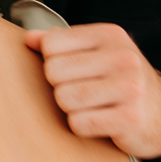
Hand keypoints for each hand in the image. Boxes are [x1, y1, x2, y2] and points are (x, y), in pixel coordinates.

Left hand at [26, 24, 160, 157]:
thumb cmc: (121, 79)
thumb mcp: (94, 51)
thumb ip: (60, 41)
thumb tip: (30, 38)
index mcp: (109, 35)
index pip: (50, 44)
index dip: (52, 60)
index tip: (71, 68)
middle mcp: (123, 58)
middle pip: (53, 71)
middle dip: (60, 85)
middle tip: (82, 89)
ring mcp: (130, 88)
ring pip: (64, 98)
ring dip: (70, 107)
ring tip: (91, 105)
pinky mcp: (131, 119)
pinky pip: (79, 123)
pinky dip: (82, 126)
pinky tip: (99, 120)